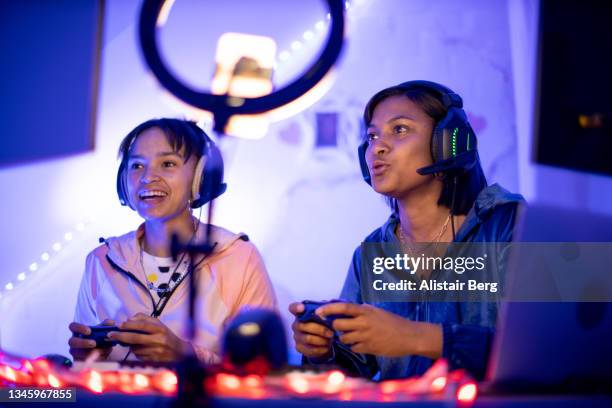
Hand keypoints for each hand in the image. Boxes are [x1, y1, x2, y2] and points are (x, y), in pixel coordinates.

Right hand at [68, 319, 114, 360]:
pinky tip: (102, 356)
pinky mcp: (79, 360)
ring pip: (76, 353)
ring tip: (100, 351)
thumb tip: (111, 323)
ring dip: (88, 352)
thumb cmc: (99, 336)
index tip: (89, 331)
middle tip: (94, 343)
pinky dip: (93, 358)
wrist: (101, 348)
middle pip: (72, 341)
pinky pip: (82, 361)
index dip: (79, 328)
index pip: (73, 326)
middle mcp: (74, 341)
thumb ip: (107, 324)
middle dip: (82, 342)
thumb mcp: (103, 329)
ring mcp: (75, 351)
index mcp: (78, 331)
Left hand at [108, 313, 192, 361]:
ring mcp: (156, 351)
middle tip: (110, 335)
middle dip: (121, 336)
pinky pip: (139, 356)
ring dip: (130, 346)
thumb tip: (129, 319)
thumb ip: (144, 319)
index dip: (129, 325)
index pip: (142, 325)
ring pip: (135, 348)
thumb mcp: (159, 325)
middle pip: (135, 338)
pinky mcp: (153, 360)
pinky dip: (136, 353)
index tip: (119, 325)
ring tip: (135, 343)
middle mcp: (158, 340)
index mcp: (160, 329)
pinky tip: (142, 350)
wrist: (179, 352)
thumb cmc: (166, 336)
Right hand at [288, 302, 333, 359]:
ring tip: (330, 340)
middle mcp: (296, 324)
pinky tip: (326, 347)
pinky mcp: (299, 347)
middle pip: (304, 326)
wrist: (325, 341)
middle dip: (321, 330)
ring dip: (321, 340)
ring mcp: (296, 336)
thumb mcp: (327, 316)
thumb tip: (333, 304)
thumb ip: (327, 310)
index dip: (296, 307)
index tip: (302, 308)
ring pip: (308, 338)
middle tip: (331, 333)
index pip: (293, 308)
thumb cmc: (325, 324)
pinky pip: (309, 349)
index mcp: (301, 313)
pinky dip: (320, 349)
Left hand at [317, 302, 441, 357]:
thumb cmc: (393, 322)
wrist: (410, 336)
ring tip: (355, 336)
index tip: (318, 312)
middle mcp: (364, 322)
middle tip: (342, 327)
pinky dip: (355, 346)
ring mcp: (366, 336)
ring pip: (344, 338)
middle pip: (337, 324)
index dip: (327, 309)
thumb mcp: (377, 312)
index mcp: (366, 310)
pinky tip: (364, 343)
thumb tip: (345, 309)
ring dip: (345, 338)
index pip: (342, 307)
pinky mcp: (369, 348)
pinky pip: (353, 348)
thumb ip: (361, 311)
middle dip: (336, 327)